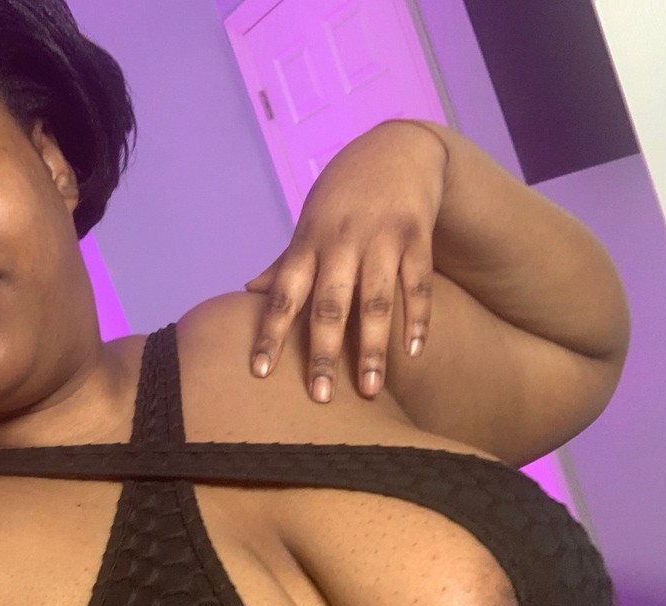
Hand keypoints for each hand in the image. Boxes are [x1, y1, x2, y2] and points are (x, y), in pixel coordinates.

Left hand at [246, 120, 448, 401]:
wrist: (396, 148)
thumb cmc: (343, 196)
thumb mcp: (310, 224)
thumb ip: (285, 262)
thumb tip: (247, 292)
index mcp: (308, 244)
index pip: (283, 295)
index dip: (270, 333)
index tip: (259, 373)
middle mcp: (340, 243)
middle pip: (329, 306)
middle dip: (322, 353)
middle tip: (319, 398)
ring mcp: (381, 239)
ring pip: (375, 302)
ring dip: (371, 348)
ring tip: (369, 390)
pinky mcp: (417, 236)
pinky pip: (418, 284)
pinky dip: (418, 319)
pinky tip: (413, 354)